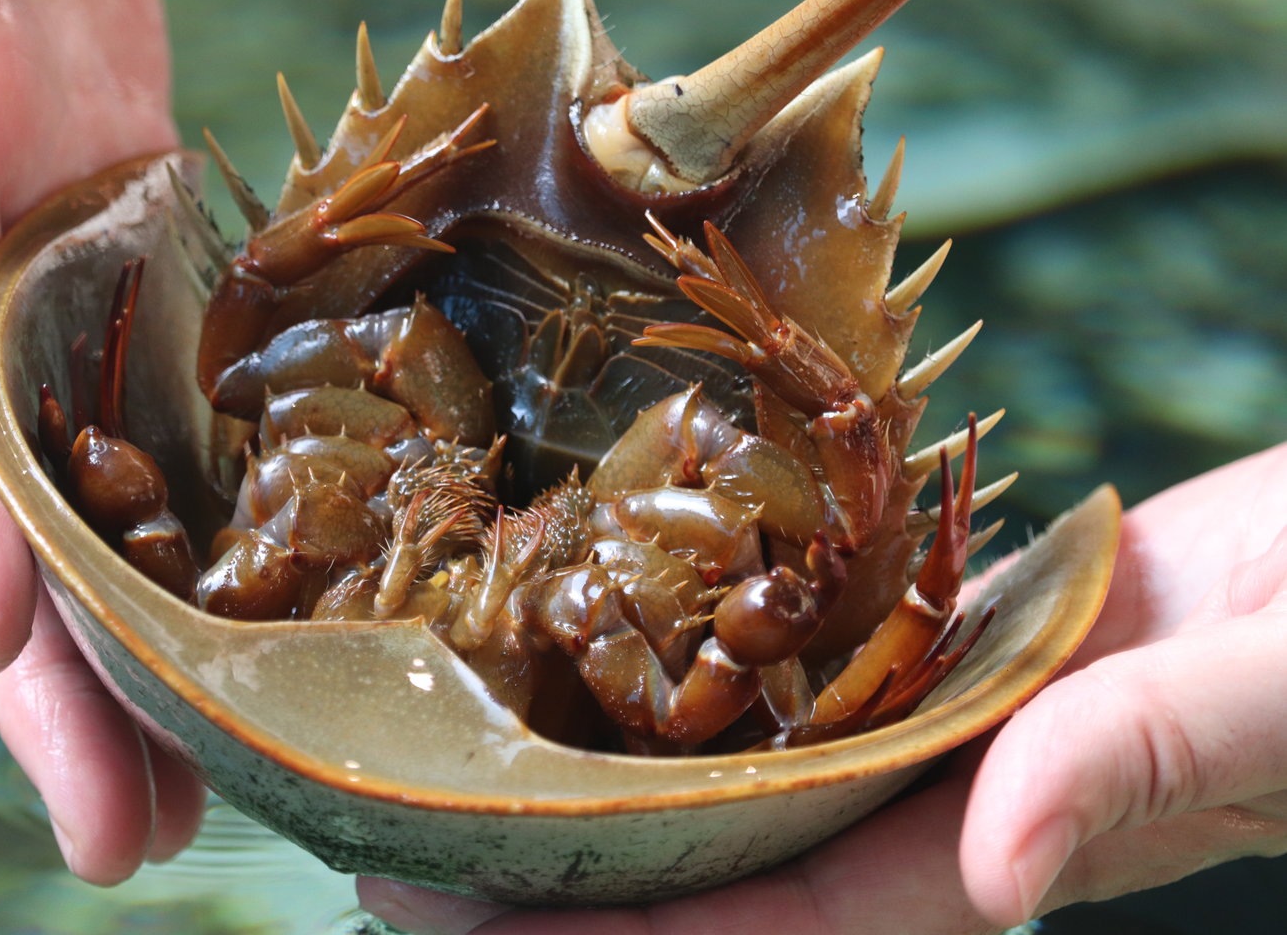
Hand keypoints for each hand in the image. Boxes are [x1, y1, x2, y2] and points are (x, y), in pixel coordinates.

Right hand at [0, 0, 203, 881]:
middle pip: (1, 494)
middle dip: (49, 677)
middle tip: (113, 842)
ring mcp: (55, 289)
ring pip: (84, 502)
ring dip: (126, 662)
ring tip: (180, 818)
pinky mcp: (132, 282)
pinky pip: (152, 440)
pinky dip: (183, 549)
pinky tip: (238, 652)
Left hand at [361, 442, 1286, 932]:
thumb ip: (1155, 756)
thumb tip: (1000, 861)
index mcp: (1005, 833)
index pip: (764, 921)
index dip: (600, 933)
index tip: (437, 910)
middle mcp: (954, 801)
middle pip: (721, 866)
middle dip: (557, 876)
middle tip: (386, 839)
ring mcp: (953, 727)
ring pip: (750, 779)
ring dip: (611, 779)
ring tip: (461, 750)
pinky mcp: (964, 648)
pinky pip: (808, 685)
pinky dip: (705, 677)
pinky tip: (623, 637)